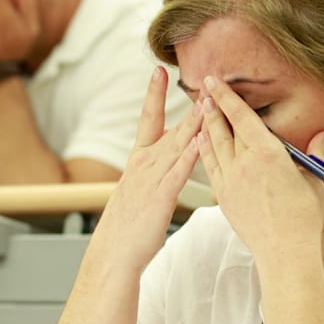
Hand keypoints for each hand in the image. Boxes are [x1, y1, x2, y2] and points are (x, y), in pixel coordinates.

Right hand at [86, 69, 205, 272]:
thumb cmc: (129, 224)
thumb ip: (155, 167)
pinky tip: (201, 141)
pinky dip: (190, 155)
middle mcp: (144, 164)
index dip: (153, 95)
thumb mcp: (140, 187)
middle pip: (170, 127)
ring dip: (194, 123)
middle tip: (201, 79)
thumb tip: (171, 150)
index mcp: (138, 160)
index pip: (148, 119)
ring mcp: (152, 179)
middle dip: (186, 104)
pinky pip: (179, 171)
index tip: (158, 71)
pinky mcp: (161, 196)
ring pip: (177, 145)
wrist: (114, 252)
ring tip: (208, 101)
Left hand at [195, 77, 323, 271]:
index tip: (215, 81)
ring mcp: (231, 180)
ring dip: (206, 124)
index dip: (227, 96)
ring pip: (213, 144)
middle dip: (213, 105)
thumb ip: (317, 153)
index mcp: (269, 153)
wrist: (285, 251)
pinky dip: (203, 150)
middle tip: (204, 88)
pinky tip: (201, 139)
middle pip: (225, 127)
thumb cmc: (304, 217)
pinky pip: (210, 166)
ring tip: (199, 108)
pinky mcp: (223, 196)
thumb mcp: (315, 180)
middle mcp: (246, 163)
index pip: (243, 116)